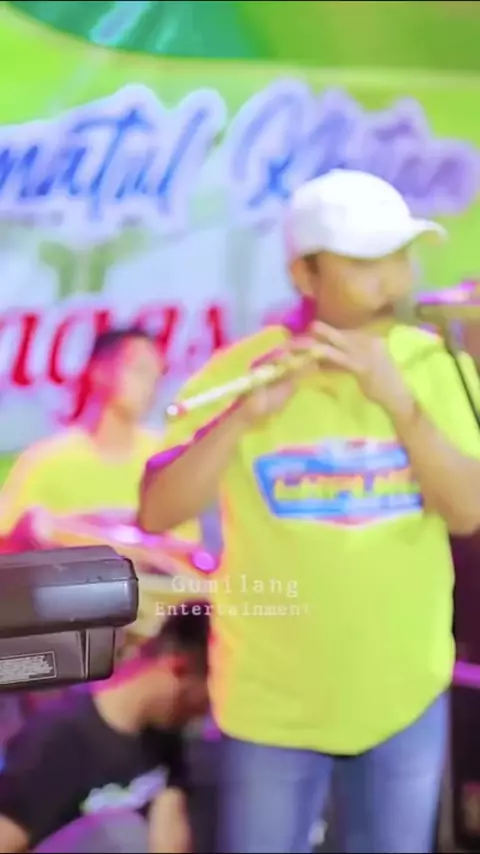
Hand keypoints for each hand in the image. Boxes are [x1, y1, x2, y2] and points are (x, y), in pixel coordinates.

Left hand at [240, 323, 413, 422]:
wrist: (398, 398)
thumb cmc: (381, 386)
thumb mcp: (362, 369)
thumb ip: (344, 361)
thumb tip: (322, 360)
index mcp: (369, 339)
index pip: (342, 333)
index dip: (323, 334)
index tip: (305, 333)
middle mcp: (368, 341)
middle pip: (336, 334)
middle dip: (314, 334)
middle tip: (295, 334)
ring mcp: (367, 352)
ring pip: (334, 344)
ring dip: (312, 344)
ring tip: (294, 344)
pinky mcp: (363, 366)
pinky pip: (338, 359)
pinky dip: (322, 356)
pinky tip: (310, 357)